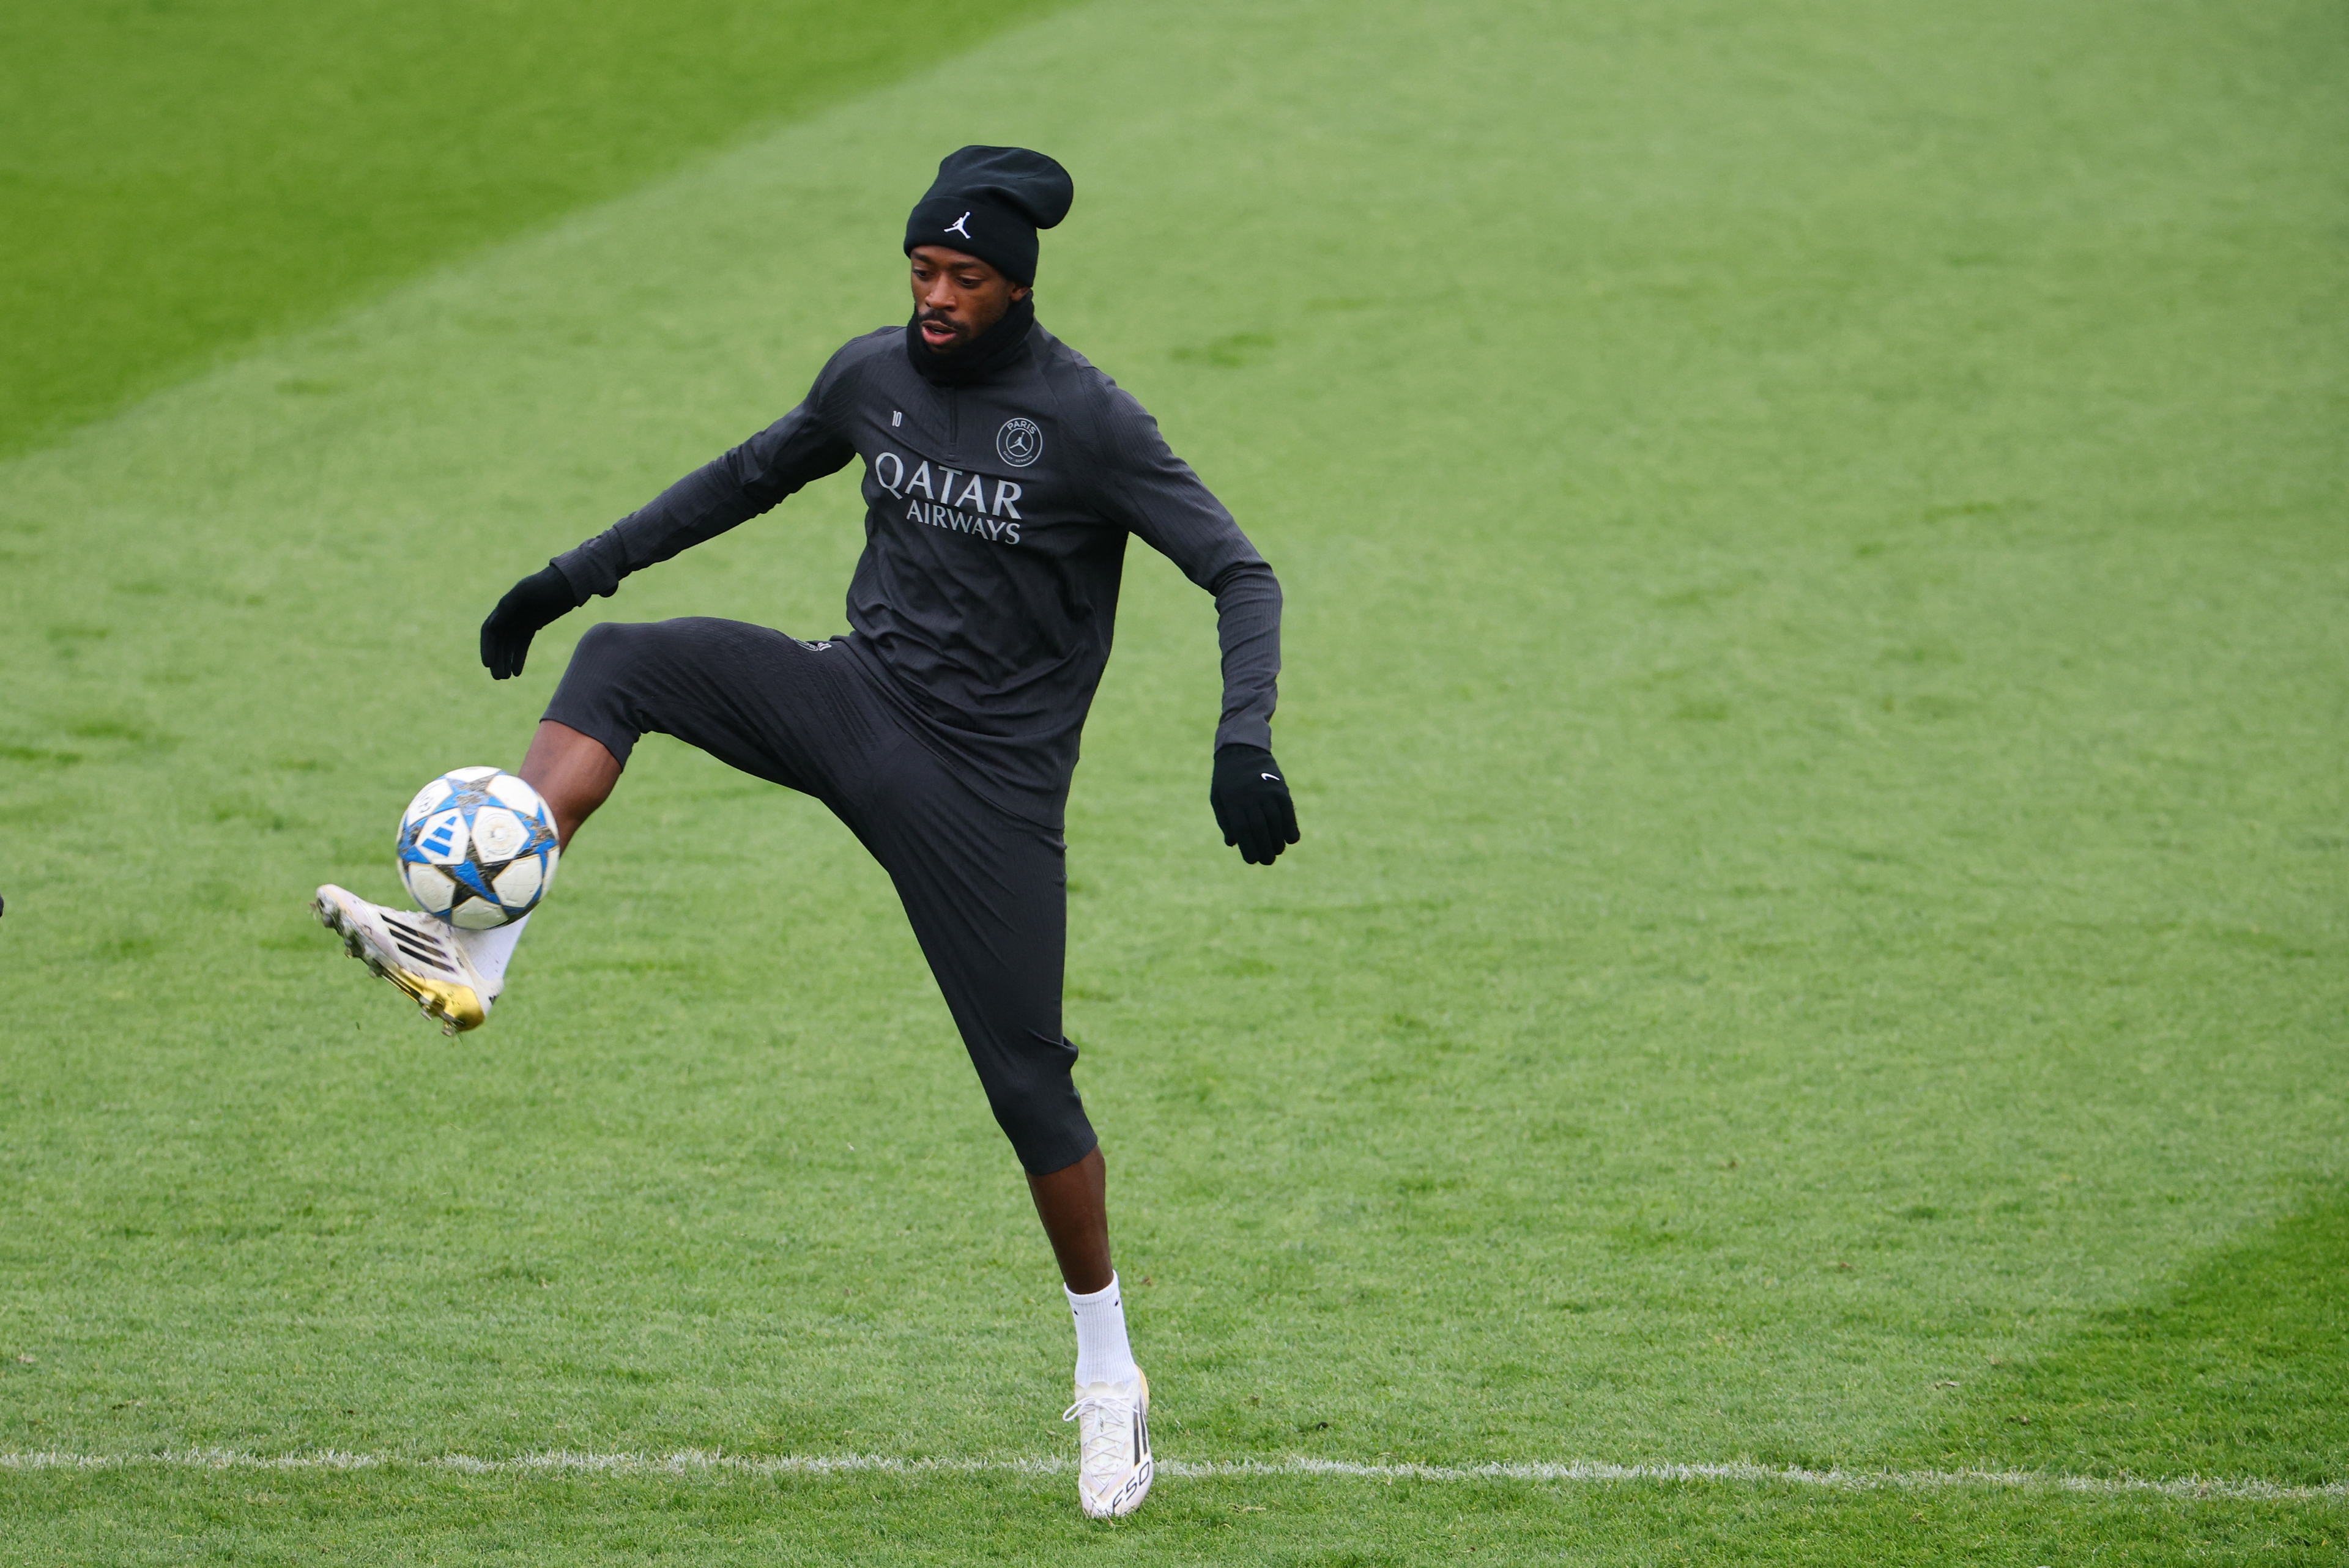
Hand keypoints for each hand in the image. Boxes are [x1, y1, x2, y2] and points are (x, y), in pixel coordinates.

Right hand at [480, 564, 578, 678]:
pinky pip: (522, 645)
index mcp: (504, 607)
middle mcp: (509, 615)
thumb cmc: (546, 584)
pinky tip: (517, 672)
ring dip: (506, 661)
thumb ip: (507, 607)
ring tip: (506, 678)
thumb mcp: (525, 592)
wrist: (569, 583)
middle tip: (498, 677)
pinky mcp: (533, 625)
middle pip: (498, 642)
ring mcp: (521, 621)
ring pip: (509, 646)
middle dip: (497, 659)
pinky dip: (518, 658)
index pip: (489, 630)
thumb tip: (491, 625)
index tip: (488, 664)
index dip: (487, 647)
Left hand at [1211, 744, 1298, 864]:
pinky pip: (1288, 810)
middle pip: (1260, 828)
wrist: (1242, 748)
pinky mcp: (1280, 787)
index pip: (1242, 830)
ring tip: (1277, 851)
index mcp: (1232, 800)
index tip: (1252, 861)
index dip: (1249, 848)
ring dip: (1278, 841)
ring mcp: (1267, 791)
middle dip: (1265, 849)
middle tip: (1267, 861)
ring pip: (1275, 821)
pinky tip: (1291, 839)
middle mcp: (1251, 796)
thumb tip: (1233, 844)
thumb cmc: (1227, 778)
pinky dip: (1291, 826)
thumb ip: (1225, 821)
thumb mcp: (1218, 798)